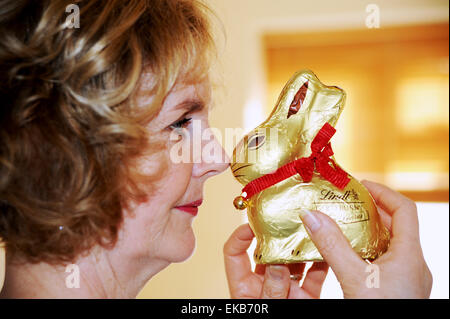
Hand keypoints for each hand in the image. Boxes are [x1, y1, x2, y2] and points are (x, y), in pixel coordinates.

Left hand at [224, 223, 328, 298]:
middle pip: (269, 253)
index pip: (235, 253)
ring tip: (310, 230)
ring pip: (294, 261)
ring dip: (302, 246)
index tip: (254, 223)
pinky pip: (314, 276)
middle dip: (280, 236)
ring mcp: (287, 289)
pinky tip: (328, 249)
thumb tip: (275, 265)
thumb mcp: (262, 309)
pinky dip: (322, 263)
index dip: (241, 235)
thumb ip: (268, 291)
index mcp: (244, 287)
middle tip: (290, 220)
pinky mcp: (306, 296)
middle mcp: (265, 284)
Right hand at [299, 180, 432, 297]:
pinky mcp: (399, 289)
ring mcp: (408, 278)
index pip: (405, 210)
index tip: (359, 186)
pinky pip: (385, 259)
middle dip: (371, 210)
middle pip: (397, 225)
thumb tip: (311, 215)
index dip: (383, 192)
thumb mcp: (353, 278)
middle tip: (346, 202)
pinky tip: (348, 254)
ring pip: (390, 243)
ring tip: (343, 225)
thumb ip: (332, 246)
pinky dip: (367, 249)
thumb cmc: (380, 313)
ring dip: (368, 230)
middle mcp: (414, 264)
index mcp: (410, 256)